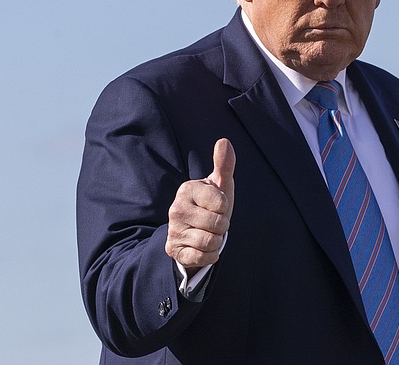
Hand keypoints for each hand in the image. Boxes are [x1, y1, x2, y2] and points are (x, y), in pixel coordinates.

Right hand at [165, 138, 235, 271]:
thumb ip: (224, 164)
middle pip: (217, 224)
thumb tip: (224, 141)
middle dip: (222, 226)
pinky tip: (203, 247)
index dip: (225, 208)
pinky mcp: (174, 250)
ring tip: (209, 233)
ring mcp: (173, 230)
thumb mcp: (220, 185)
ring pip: (211, 242)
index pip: (221, 204)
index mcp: (187, 189)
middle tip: (214, 222)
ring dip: (217, 241)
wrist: (196, 232)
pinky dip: (210, 255)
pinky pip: (202, 257)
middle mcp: (176, 209)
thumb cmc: (212, 205)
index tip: (217, 206)